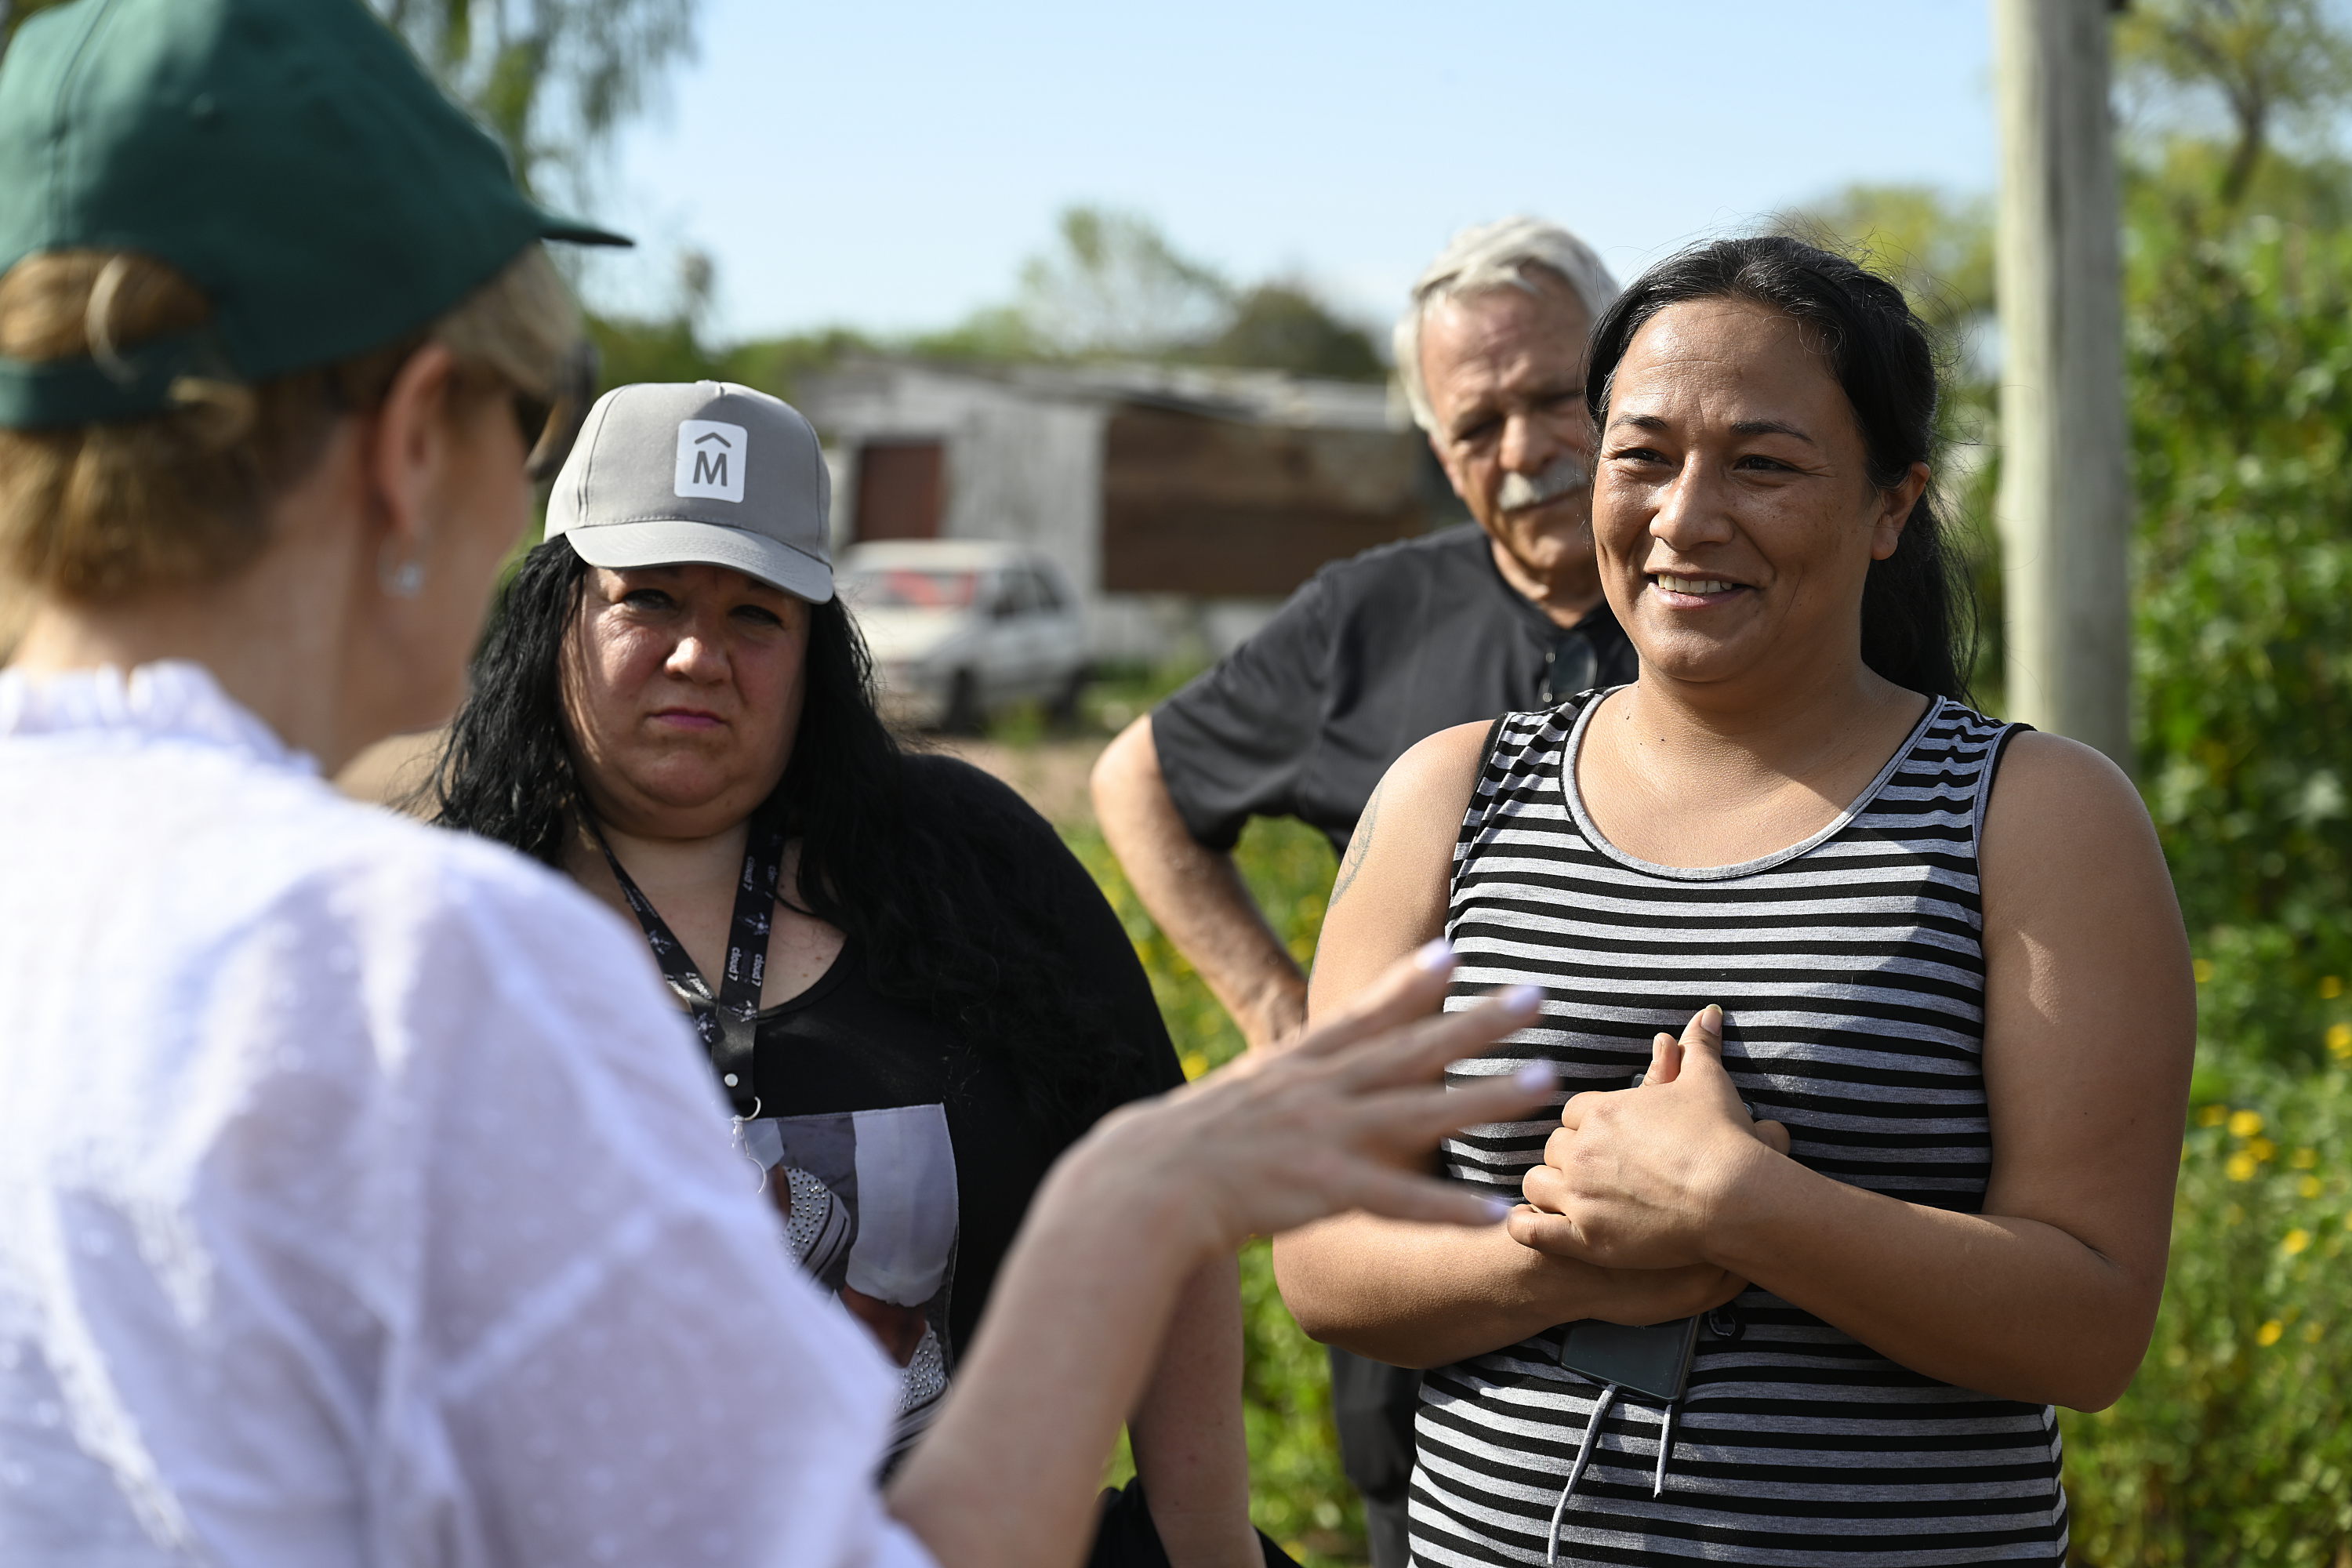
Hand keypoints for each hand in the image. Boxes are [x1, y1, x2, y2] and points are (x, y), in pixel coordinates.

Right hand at [1081, 944, 1555, 1255]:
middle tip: (1538, 994)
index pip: (1360, 1015)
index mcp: (1294, 1068)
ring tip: (1547, 1085)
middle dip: (1477, 1020)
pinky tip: (1498, 1211)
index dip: (1410, 984)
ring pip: (1419, 1110)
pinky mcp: (1321, 1190)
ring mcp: (1321, 1137)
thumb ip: (1278, 1080)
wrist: (1140, 1186)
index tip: (1456, 953)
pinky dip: (1448, 1206)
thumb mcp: (1234, 1097)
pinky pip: (1399, 1201)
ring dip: (1486, 1096)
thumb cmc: (1183, 1150)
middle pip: (1409, 1048)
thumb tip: (1296, 1068)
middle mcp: (1316, 1091)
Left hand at [1512, 1005, 1790, 1269]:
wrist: (1735, 1197)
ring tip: (1565, 1195)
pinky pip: (1532, 1232)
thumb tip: (1707, 1012)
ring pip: (1537, 1183)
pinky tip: (1526, 1222)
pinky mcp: (1585, 1238)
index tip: (1607, 1136)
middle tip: (1595, 1169)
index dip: (1588, 1124)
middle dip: (1571, 1156)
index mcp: (1601, 1112)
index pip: (1573, 1112)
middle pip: (1555, 1147)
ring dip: (1549, 1187)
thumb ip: (1699, 1047)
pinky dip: (1524, 1226)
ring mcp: (1580, 1196)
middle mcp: (1582, 1151)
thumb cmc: (1721, 1137)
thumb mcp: (1708, 1082)